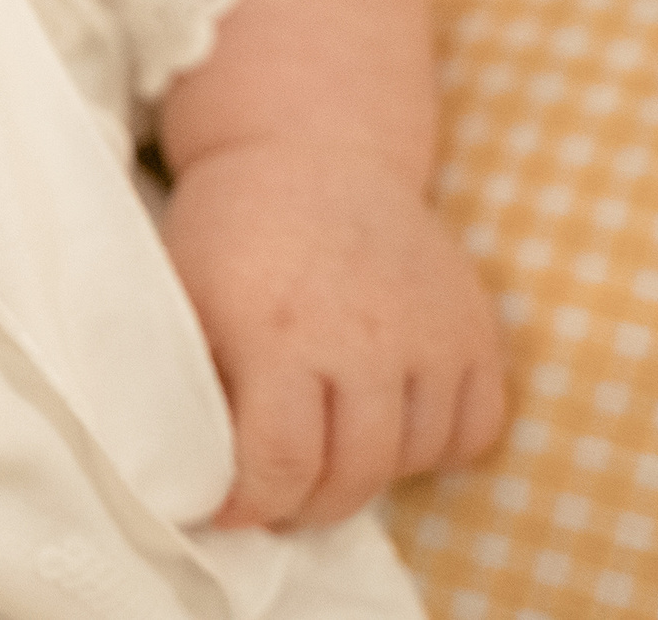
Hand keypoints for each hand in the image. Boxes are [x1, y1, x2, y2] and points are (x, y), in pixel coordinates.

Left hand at [160, 138, 507, 530]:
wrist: (312, 147)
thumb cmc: (232, 229)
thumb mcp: (184, 292)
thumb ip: (186, 378)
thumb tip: (181, 466)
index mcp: (279, 329)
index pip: (283, 464)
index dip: (252, 506)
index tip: (228, 509)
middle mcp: (366, 335)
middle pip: (355, 475)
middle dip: (307, 504)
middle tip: (277, 495)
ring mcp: (432, 330)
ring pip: (416, 458)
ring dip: (369, 474)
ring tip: (326, 450)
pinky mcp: (475, 325)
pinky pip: (477, 428)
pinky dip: (439, 445)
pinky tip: (389, 421)